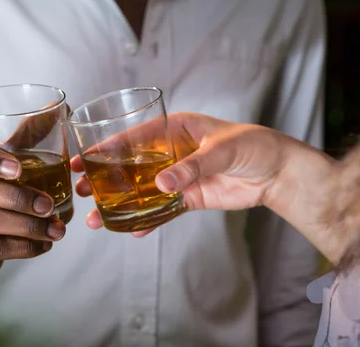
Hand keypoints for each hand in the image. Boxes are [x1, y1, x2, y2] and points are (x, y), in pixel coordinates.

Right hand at [72, 112, 290, 236]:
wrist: (279, 173)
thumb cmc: (254, 146)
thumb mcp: (222, 149)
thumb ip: (191, 166)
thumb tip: (161, 184)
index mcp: (174, 128)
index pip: (132, 137)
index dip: (104, 148)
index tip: (82, 159)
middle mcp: (170, 151)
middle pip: (129, 165)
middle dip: (103, 178)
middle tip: (80, 190)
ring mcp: (178, 176)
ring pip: (141, 190)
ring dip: (119, 203)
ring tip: (95, 218)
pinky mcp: (188, 197)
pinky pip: (162, 210)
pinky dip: (147, 221)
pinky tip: (130, 231)